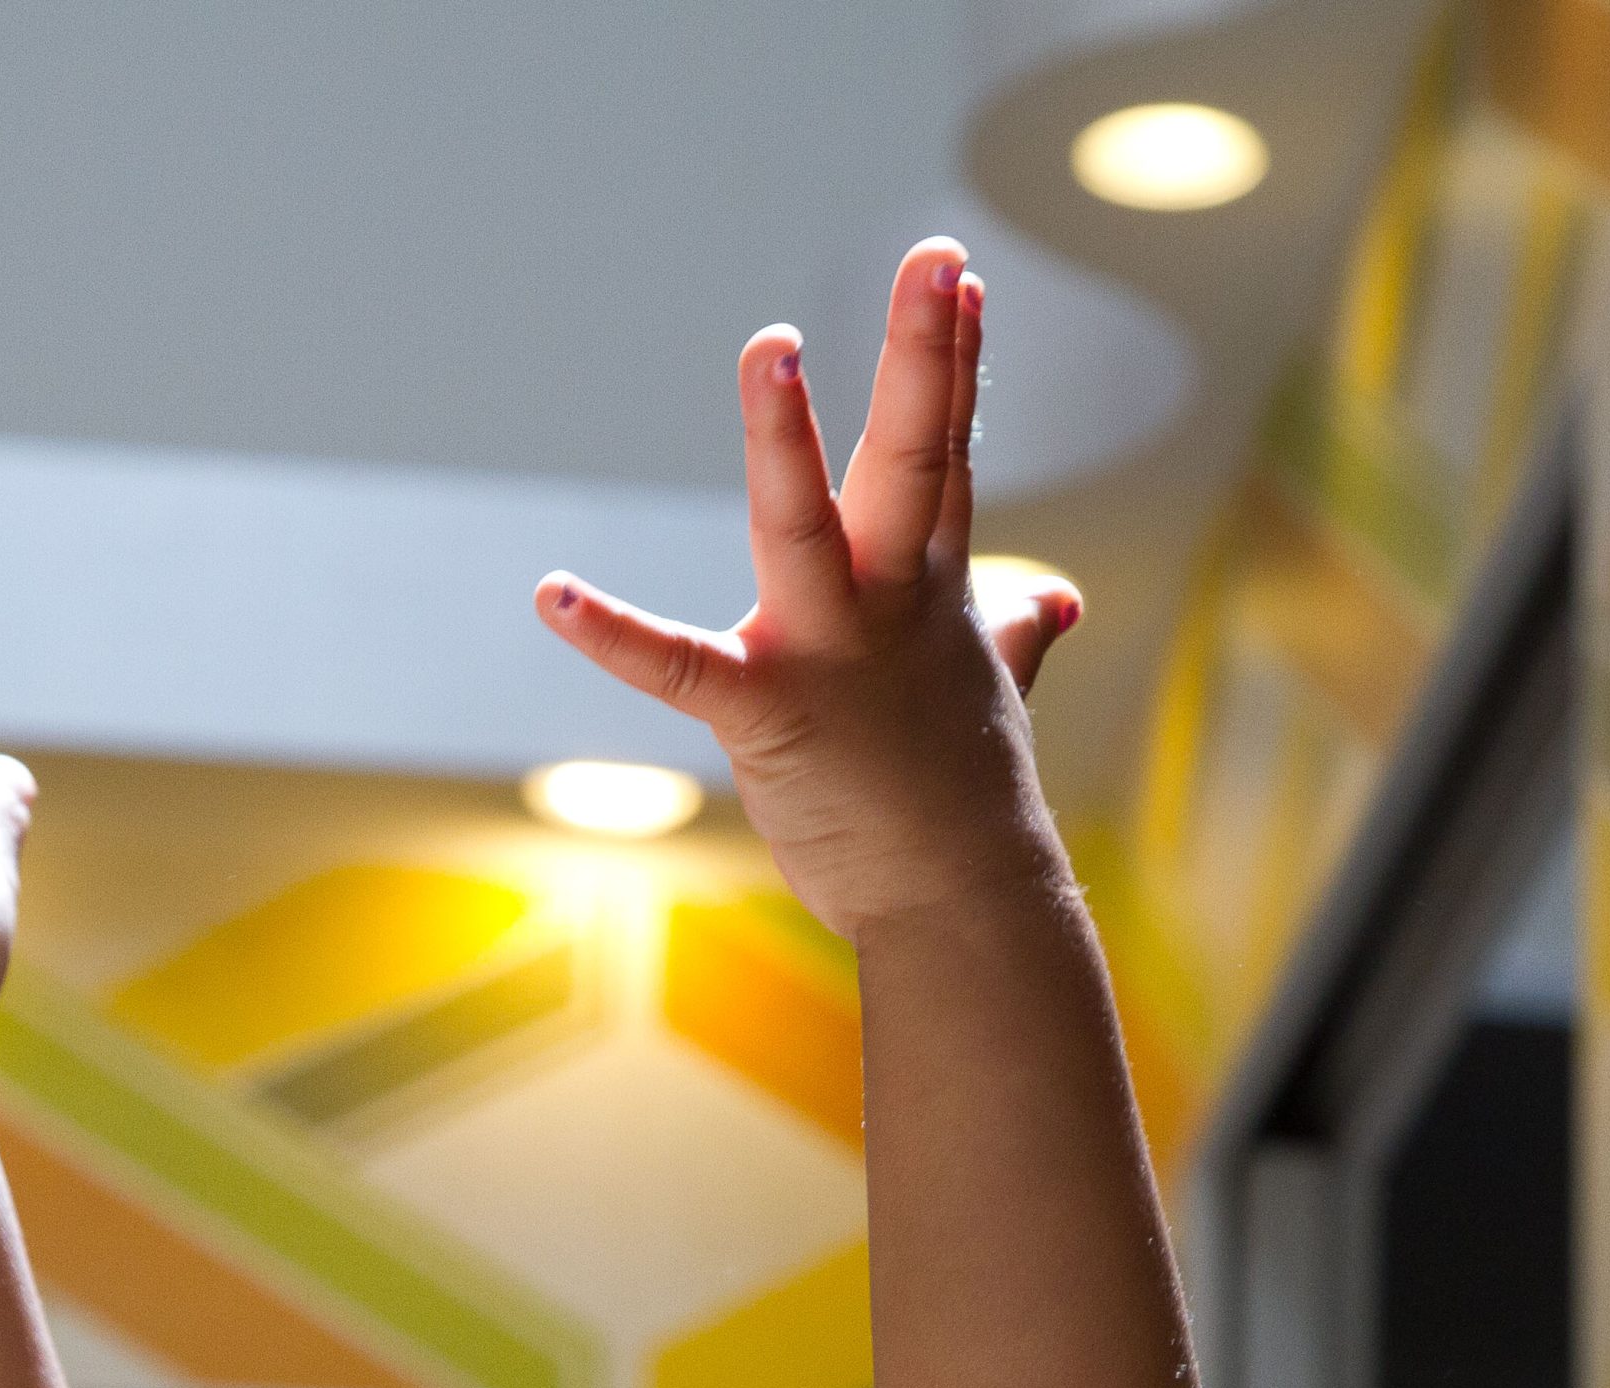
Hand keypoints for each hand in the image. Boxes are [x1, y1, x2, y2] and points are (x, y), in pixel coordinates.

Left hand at [536, 239, 1080, 940]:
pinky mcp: (765, 717)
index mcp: (935, 592)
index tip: (958, 278)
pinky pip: (678, 669)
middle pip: (912, 462)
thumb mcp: (995, 694)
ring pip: (805, 529)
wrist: (959, 904)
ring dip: (786, 440)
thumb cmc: (964, 800)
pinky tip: (550, 593)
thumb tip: (1059, 597)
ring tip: (770, 346)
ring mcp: (830, 657)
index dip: (955, 364)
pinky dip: (611, 634)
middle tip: (932, 259)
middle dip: (923, 359)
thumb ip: (1015, 630)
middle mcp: (891, 606)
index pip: (947, 458)